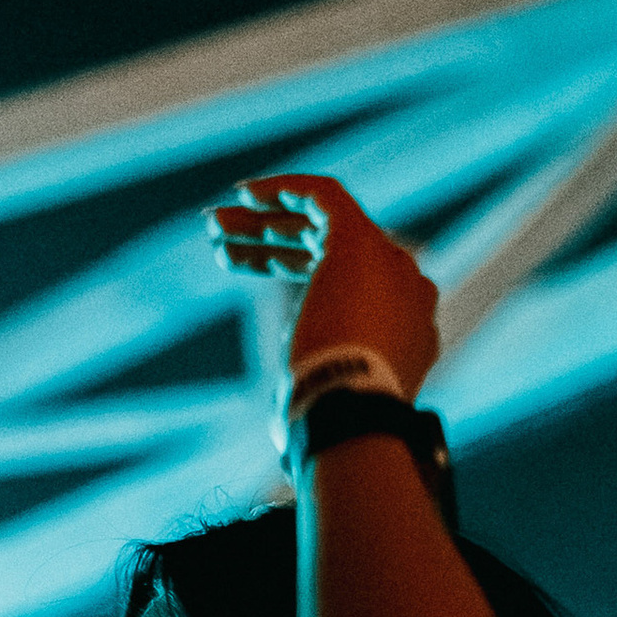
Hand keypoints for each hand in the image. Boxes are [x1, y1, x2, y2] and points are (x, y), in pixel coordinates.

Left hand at [207, 176, 440, 400]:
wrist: (350, 407)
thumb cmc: (329, 418)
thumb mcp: (322, 409)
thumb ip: (314, 396)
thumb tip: (288, 426)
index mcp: (403, 325)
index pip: (341, 278)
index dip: (286, 263)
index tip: (242, 261)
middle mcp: (403, 287)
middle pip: (328, 249)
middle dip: (269, 239)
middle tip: (220, 238)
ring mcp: (386, 262)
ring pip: (320, 225)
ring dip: (263, 221)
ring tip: (213, 224)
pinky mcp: (360, 240)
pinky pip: (325, 197)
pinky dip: (286, 190)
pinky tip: (246, 192)